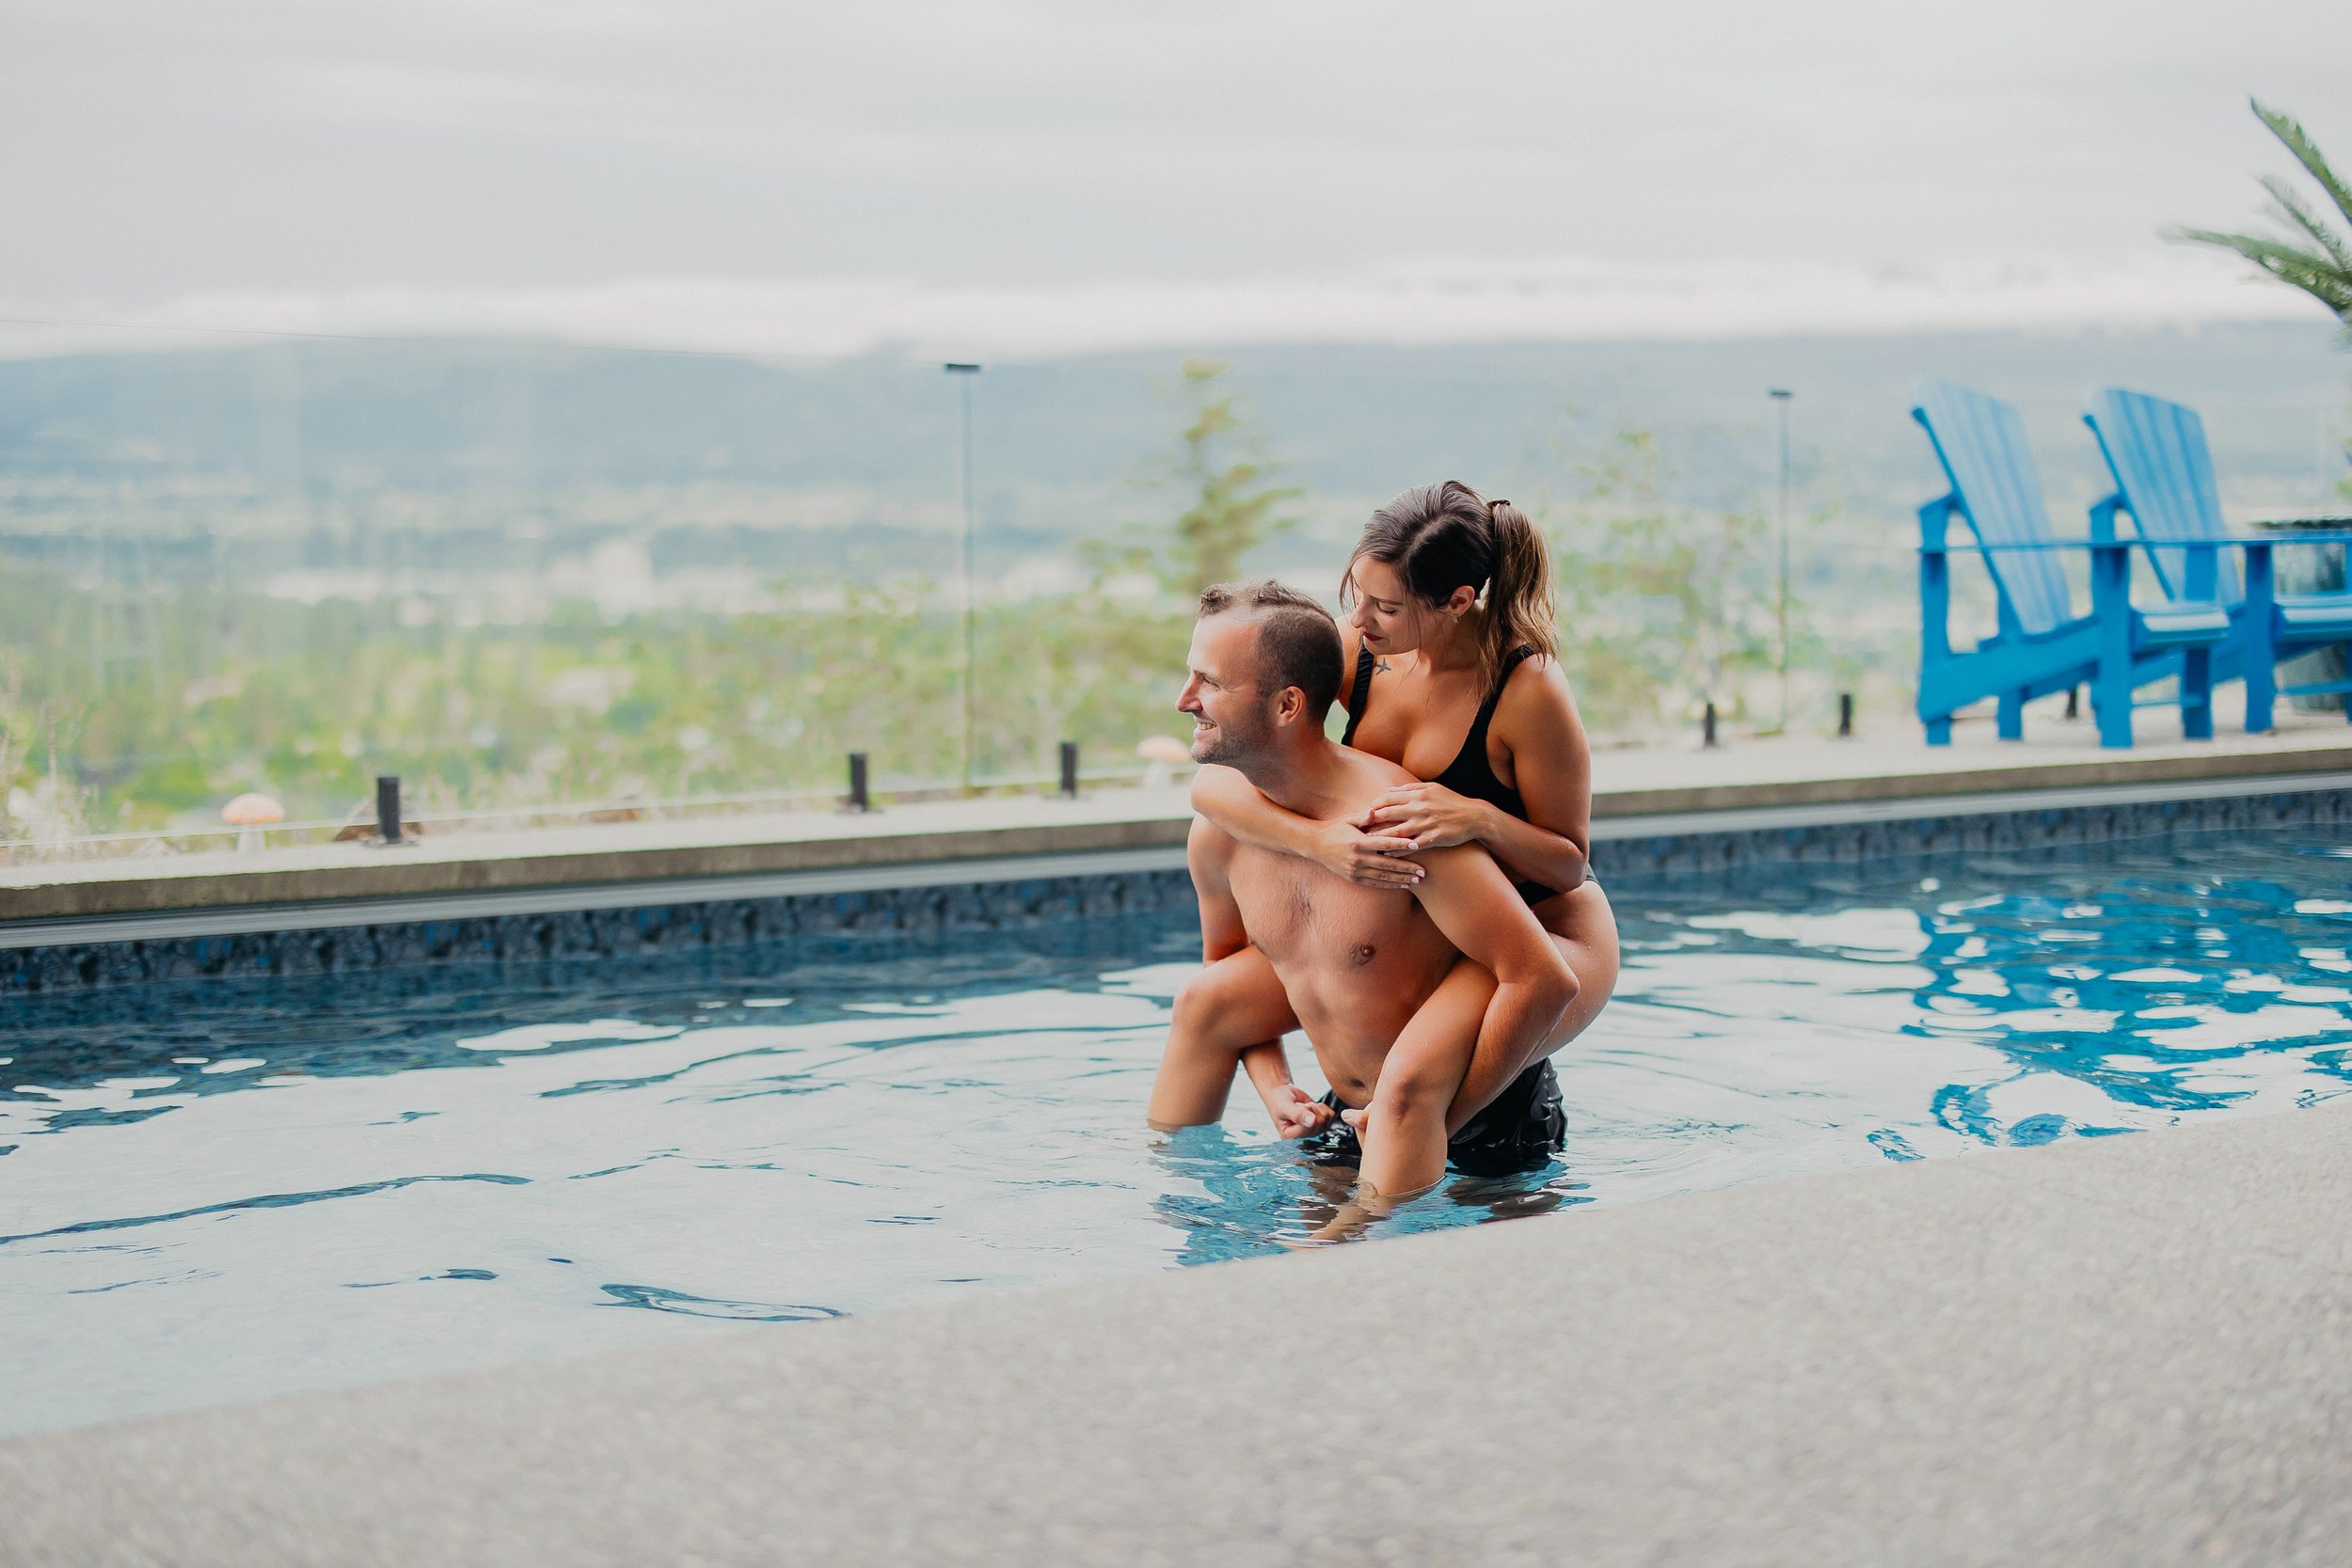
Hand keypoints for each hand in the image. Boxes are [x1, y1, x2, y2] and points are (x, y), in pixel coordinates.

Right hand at [1266, 1083, 1334, 1139]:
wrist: (1282, 1094)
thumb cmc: (1279, 1101)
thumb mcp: (1285, 1106)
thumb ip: (1297, 1114)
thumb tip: (1313, 1121)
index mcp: (1290, 1135)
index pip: (1306, 1129)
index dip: (1306, 1114)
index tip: (1297, 1106)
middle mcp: (1302, 1136)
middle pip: (1319, 1125)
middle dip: (1311, 1109)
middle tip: (1301, 1106)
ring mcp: (1312, 1130)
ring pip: (1326, 1120)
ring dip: (1317, 1108)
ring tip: (1305, 1106)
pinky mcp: (1320, 1123)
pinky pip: (1330, 1116)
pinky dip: (1323, 1107)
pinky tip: (1313, 1106)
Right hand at [1310, 817, 1422, 889]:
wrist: (1315, 845)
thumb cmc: (1335, 829)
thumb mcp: (1348, 820)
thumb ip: (1363, 817)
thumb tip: (1374, 810)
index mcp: (1359, 842)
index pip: (1385, 843)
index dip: (1402, 844)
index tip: (1417, 845)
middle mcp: (1358, 859)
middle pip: (1388, 864)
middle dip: (1407, 868)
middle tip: (1424, 871)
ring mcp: (1356, 870)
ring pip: (1384, 876)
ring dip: (1402, 879)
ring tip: (1417, 880)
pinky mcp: (1354, 878)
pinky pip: (1375, 883)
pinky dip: (1390, 885)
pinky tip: (1402, 885)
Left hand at [1361, 782, 1488, 852]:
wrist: (1474, 817)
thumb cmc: (1452, 801)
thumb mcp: (1432, 788)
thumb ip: (1410, 788)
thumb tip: (1389, 790)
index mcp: (1418, 794)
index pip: (1388, 798)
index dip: (1374, 806)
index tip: (1364, 813)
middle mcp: (1419, 807)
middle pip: (1388, 814)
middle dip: (1371, 822)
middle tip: (1358, 829)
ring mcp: (1426, 823)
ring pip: (1396, 831)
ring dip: (1380, 838)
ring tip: (1367, 844)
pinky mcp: (1433, 838)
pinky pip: (1410, 846)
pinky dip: (1397, 850)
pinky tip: (1387, 854)